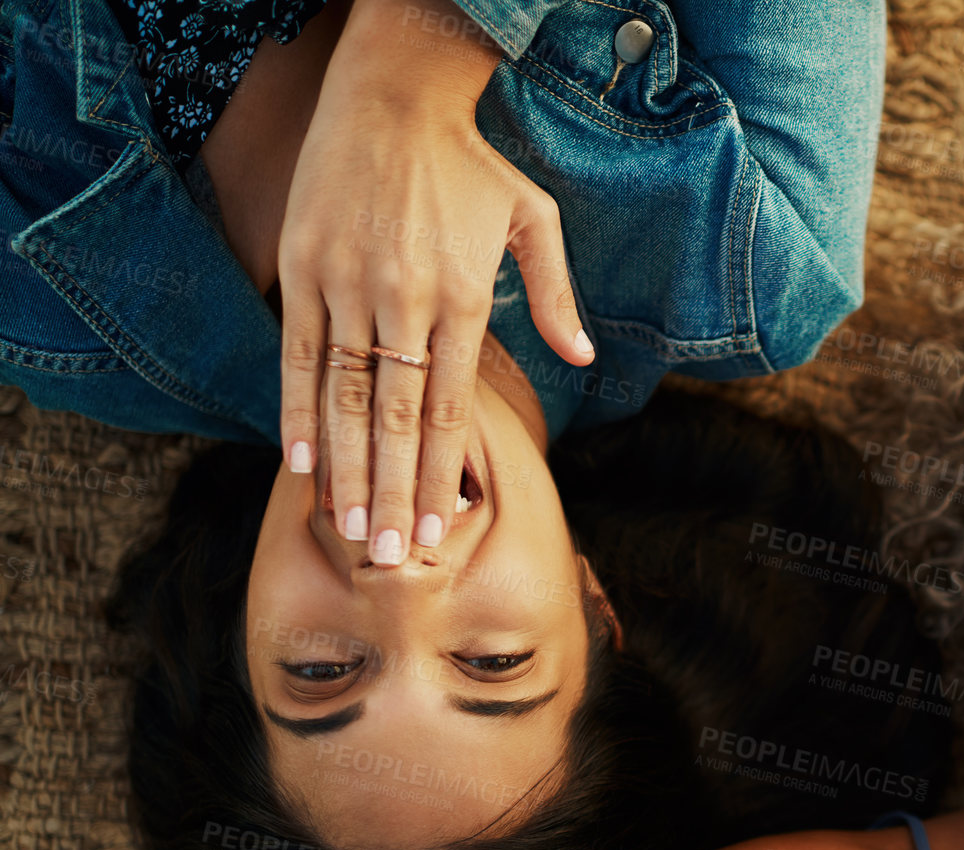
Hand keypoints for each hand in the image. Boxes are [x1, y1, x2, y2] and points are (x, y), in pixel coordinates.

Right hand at [276, 0, 592, 563]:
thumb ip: (554, 296)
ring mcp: (348, 284)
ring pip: (341, 394)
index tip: (434, 532)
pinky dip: (295, 408)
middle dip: (391, 493)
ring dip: (344, 469)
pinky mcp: (304, 267)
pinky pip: (296, 352)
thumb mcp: (533, 220)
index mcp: (462, 298)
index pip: (447, 410)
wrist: (394, 92)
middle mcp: (403, 298)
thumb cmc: (471, 164)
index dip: (437, 475)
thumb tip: (583, 358)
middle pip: (393, 418)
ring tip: (349, 529)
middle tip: (387, 559)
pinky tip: (298, 462)